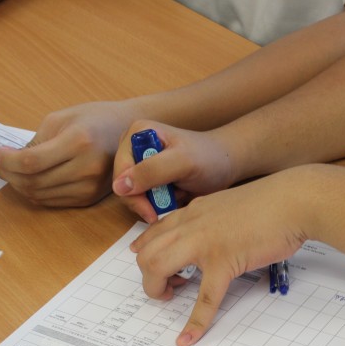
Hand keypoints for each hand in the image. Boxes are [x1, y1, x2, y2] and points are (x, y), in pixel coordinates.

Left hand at [0, 101, 132, 206]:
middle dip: (7, 174)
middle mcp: (87, 168)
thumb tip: (9, 160)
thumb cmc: (95, 119)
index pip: (31, 162)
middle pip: (33, 182)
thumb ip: (35, 141)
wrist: (129, 132)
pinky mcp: (89, 198)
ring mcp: (89, 186)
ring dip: (18, 185)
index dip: (6, 161)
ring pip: (39, 195)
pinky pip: (51, 201)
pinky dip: (34, 192)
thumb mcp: (61, 118)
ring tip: (12, 170)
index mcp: (79, 142)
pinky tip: (30, 179)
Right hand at [112, 122, 239, 222]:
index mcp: (137, 134)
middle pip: (123, 186)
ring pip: (132, 196)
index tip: (152, 211)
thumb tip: (119, 186)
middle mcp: (134, 147)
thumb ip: (152, 170)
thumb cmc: (209, 157)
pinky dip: (158, 205)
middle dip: (144, 201)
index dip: (132, 193)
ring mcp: (141, 164)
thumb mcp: (183, 162)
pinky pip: (144, 200)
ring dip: (153, 203)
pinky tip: (175, 199)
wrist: (225, 164)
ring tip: (176, 198)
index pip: (120, 171)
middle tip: (166, 209)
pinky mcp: (149, 178)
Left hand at [130, 168, 309, 345]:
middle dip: (148, 274)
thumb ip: (217, 219)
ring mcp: (205, 243)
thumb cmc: (274, 203)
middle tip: (167, 286)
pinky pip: (205, 298)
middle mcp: (193, 224)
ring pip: (159, 267)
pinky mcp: (225, 261)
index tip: (143, 260)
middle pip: (148, 252)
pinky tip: (188, 338)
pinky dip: (195, 322)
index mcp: (196, 211)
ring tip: (171, 297)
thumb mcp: (233, 206)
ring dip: (156, 289)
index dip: (146, 249)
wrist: (295, 200)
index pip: (157, 230)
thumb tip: (216, 237)